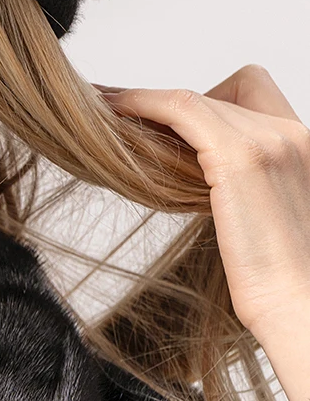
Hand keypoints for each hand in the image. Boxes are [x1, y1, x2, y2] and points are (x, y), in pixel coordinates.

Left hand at [98, 65, 309, 400]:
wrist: (300, 306)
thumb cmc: (281, 281)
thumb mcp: (265, 216)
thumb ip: (242, 187)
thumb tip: (191, 181)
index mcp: (304, 146)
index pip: (254, 93)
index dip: (210, 98)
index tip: (165, 115)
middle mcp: (291, 134)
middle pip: (222, 94)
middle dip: (174, 104)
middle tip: (125, 114)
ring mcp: (269, 140)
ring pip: (197, 99)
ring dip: (149, 100)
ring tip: (109, 110)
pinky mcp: (240, 156)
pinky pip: (181, 108)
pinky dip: (143, 102)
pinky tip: (115, 112)